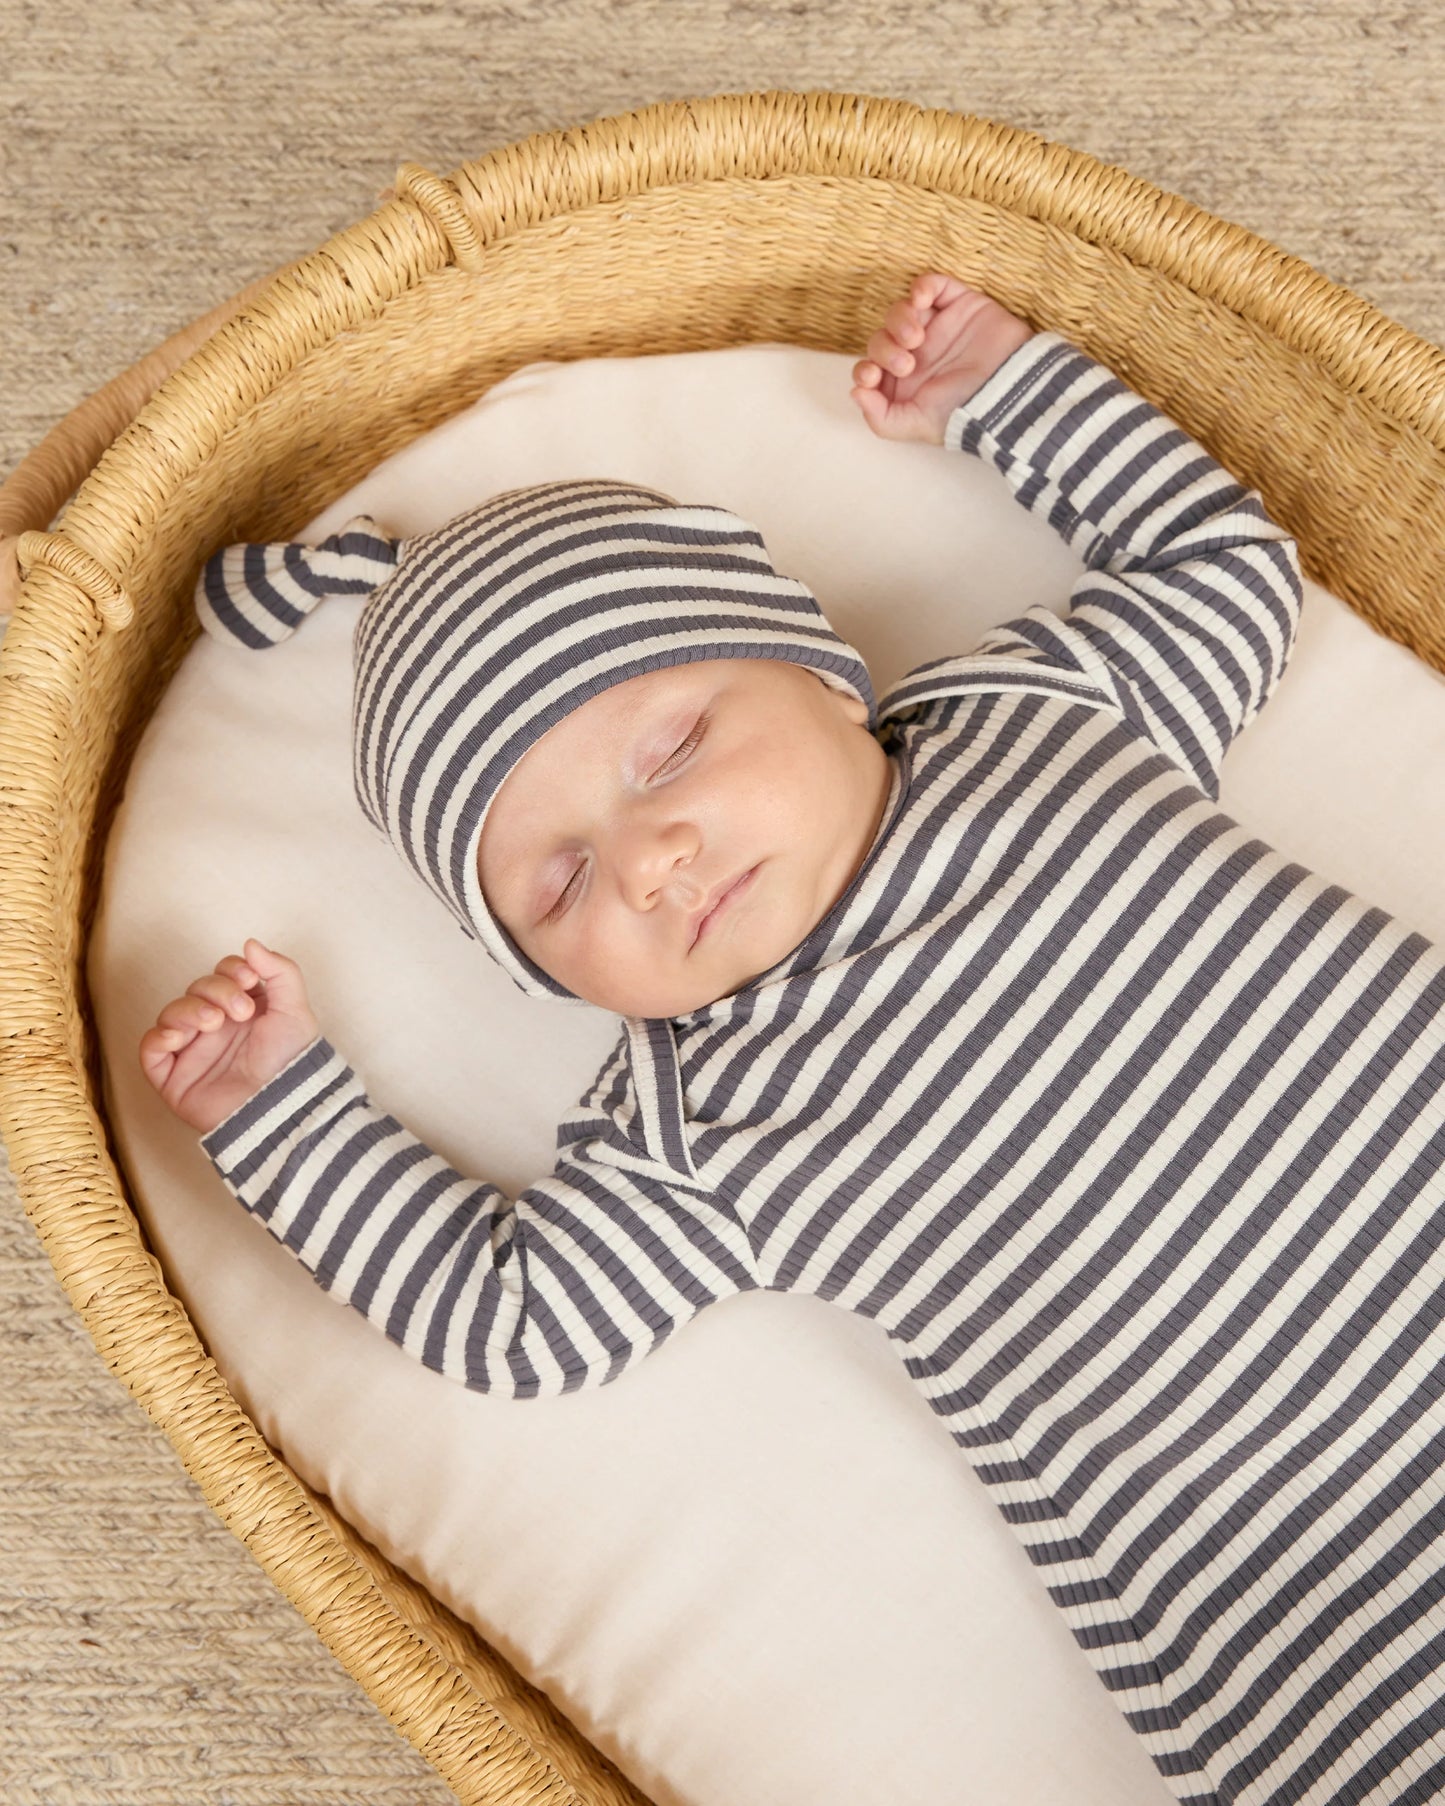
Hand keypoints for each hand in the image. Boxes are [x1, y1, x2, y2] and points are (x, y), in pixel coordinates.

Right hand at [139, 938, 321, 1134]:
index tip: (248, 979)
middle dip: (215, 990)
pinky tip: (179, 1037)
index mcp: (244, 1009)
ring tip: (213, 1023)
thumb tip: (250, 944)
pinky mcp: (175, 1077)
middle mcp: (217, 1027)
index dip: (230, 969)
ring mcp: (194, 1051)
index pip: (223, 973)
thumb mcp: (295, 1009)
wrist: (282, 1105)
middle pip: (197, 989)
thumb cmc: (293, 1062)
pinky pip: (151, 1049)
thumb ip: (280, 971)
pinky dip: (159, 1037)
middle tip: (239, 1011)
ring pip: (171, 1013)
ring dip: (188, 1010)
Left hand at [850, 273, 1034, 445]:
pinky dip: (921, 288)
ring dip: (899, 320)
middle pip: (880, 339)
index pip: (870, 369)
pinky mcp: (957, 304)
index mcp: (905, 385)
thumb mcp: (916, 425)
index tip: (872, 375)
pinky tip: (921, 302)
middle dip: (885, 348)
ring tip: (916, 338)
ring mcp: (937, 328)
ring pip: (900, 311)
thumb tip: (855, 393)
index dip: (864, 370)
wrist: (1009, 389)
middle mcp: (918, 356)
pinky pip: (931, 285)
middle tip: (907, 362)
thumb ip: (880, 418)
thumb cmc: (965, 412)